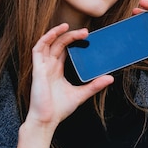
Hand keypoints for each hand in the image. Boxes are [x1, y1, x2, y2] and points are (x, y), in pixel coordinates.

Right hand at [17, 23, 112, 147]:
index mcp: (57, 71)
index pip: (64, 50)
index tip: (87, 37)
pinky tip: (55, 33)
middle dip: (71, 36)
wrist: (46, 120)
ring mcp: (42, 67)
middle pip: (59, 44)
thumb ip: (94, 86)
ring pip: (48, 43)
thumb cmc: (59, 109)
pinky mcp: (37, 70)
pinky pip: (38, 49)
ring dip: (56, 33)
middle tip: (86, 32)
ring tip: (68, 26)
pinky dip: (46, 39)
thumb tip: (110, 78)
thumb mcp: (80, 94)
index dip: (73, 41)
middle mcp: (49, 66)